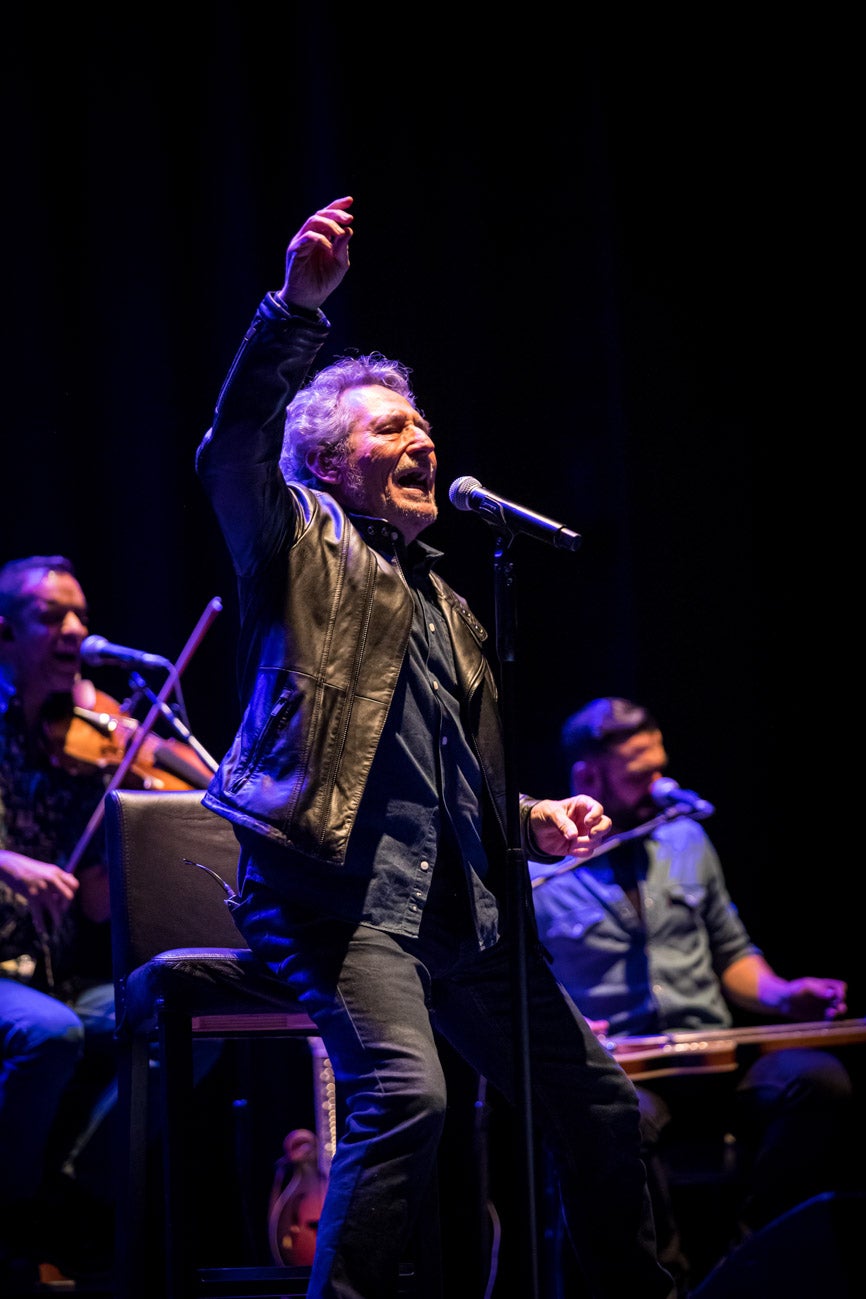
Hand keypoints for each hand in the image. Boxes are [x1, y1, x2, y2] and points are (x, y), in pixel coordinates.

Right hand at [0, 850, 78, 934]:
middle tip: (61, 911)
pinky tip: (41, 930)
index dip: (72, 894)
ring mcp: (43, 888)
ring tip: (58, 925)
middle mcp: (52, 879)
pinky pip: (39, 913)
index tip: (65, 900)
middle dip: (66, 906)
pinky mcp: (32, 895)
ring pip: (56, 908)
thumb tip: (61, 894)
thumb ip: (54, 879)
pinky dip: (41, 923)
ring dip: (57, 919)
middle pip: (69, 897)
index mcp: (57, 872)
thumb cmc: (27, 869)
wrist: (11, 865)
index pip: (74, 884)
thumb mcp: (44, 869)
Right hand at [277, 195, 353, 310]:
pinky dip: (320, 239)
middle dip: (335, 213)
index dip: (337, 206)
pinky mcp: (294, 250)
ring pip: (312, 221)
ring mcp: (301, 241)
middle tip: (348, 218)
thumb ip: (343, 248)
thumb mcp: (340, 264)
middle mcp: (310, 236)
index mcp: (321, 236)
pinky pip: (307, 237)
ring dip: (329, 224)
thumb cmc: (324, 281)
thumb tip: (348, 230)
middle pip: (320, 214)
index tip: (350, 200)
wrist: (309, 298)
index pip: (327, 215)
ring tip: (340, 233)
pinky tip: (328, 248)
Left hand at [529, 794, 610, 858]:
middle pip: (606, 824)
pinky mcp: (580, 846)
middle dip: (601, 831)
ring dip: (587, 843)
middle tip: (591, 835)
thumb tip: (573, 836)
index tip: (587, 822)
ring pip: (598, 840)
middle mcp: (587, 820)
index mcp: (582, 806)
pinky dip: (582, 852)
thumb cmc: (544, 815)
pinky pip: (589, 852)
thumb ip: (562, 823)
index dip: (596, 816)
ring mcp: (585, 833)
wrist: (535, 830)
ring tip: (572, 842)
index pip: (597, 809)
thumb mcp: (551, 814)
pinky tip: (571, 849)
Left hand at [781, 976, 847, 1020]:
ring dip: (837, 1013)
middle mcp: (828, 997)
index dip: (841, 991)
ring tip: (830, 1013)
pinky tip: (826, 1019)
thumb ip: (819, 990)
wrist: (782, 1001)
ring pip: (838, 1011)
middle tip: (838, 1008)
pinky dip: (830, 1020)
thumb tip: (832, 994)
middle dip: (841, 1004)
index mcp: (826, 986)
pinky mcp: (820, 1017)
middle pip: (841, 1000)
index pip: (841, 987)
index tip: (837, 996)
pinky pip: (830, 1020)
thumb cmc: (794, 989)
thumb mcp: (806, 986)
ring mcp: (825, 1007)